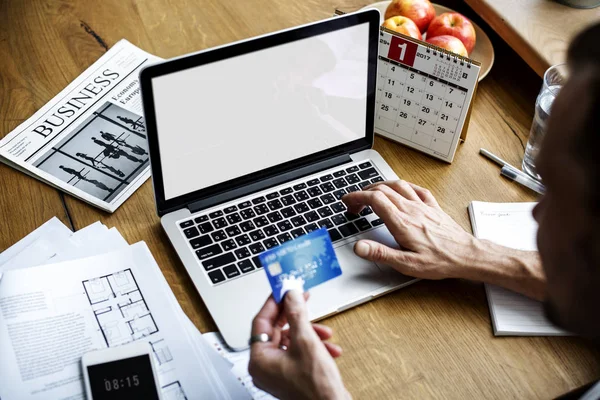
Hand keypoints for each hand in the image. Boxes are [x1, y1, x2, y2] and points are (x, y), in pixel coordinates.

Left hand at [249, 291, 349, 399]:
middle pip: (277, 330)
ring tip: (325, 333)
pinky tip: (329, 349)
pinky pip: (299, 353)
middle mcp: (265, 367)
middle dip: (296, 318)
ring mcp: (278, 373)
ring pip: (291, 341)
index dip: (274, 303)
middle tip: (303, 301)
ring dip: (310, 333)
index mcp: (259, 359)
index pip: (261, 321)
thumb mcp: (306, 341)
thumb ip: (296, 313)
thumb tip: (290, 295)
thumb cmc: (315, 388)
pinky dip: (313, 347)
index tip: (283, 289)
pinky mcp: (291, 376)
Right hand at [342, 180, 479, 279]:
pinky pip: (416, 189)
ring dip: (381, 185)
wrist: (466, 256)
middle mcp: (411, 210)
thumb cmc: (440, 261)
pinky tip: (400, 190)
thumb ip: (380, 253)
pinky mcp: (433, 207)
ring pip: (398, 185)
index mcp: (401, 223)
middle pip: (382, 190)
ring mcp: (423, 206)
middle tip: (355, 204)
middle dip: (364, 193)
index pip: (374, 200)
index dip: (356, 197)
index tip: (347, 201)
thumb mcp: (406, 264)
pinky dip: (403, 186)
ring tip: (372, 192)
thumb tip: (359, 247)